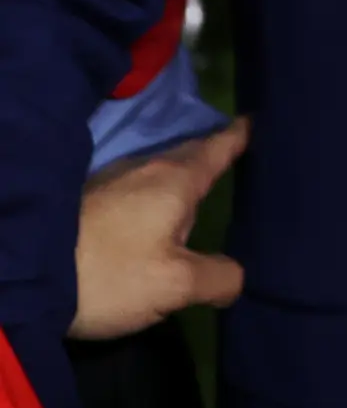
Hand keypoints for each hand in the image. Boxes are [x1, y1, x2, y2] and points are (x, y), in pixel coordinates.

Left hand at [72, 119, 247, 340]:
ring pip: (158, 173)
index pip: (219, 145)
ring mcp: (110, 183)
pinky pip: (135, 189)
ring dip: (179, 180)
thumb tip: (236, 277)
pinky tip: (154, 218)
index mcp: (175, 179)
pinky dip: (153, 197)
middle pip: (189, 155)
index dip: (243, 134)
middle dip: (213, 155)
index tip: (262, 121)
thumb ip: (217, 278)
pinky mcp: (84, 204)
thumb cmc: (110, 273)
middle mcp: (145, 169)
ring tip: (199, 194)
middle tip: (240, 160)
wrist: (22, 276)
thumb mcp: (174, 286)